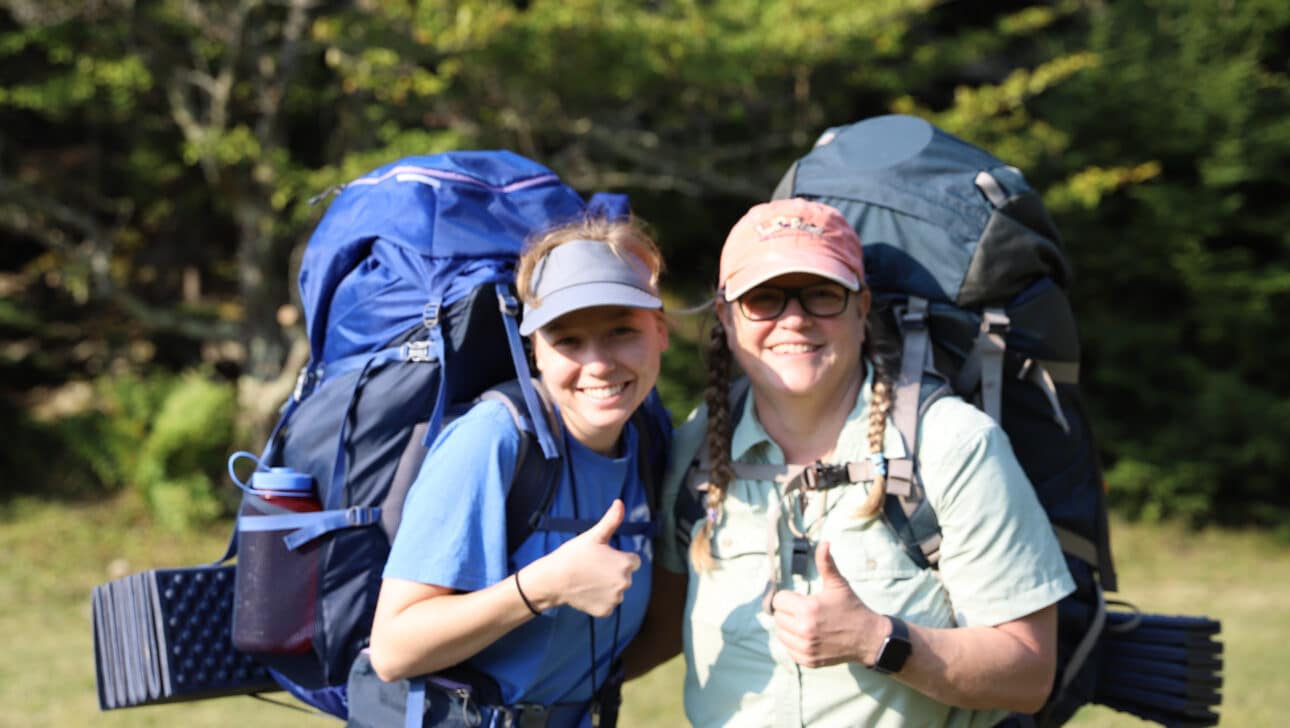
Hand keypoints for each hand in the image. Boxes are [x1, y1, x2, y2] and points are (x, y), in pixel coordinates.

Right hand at [526, 499, 640, 617]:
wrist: (554, 579)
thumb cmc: (573, 555)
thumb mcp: (593, 536)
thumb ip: (611, 520)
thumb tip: (620, 502)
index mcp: (625, 563)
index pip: (633, 561)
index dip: (618, 557)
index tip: (603, 557)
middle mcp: (625, 583)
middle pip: (625, 576)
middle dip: (613, 572)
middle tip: (593, 568)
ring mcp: (615, 599)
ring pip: (617, 590)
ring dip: (608, 586)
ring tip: (588, 580)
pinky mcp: (606, 611)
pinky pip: (608, 604)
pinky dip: (600, 600)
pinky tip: (587, 592)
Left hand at [770, 541, 883, 667]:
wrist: (868, 638)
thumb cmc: (852, 608)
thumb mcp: (838, 584)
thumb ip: (826, 564)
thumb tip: (824, 542)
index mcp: (808, 609)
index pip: (778, 601)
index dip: (789, 598)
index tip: (802, 599)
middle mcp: (804, 630)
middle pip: (778, 617)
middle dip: (789, 612)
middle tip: (806, 611)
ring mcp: (806, 648)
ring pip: (780, 634)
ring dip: (789, 628)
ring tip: (807, 624)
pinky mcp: (808, 661)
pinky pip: (788, 649)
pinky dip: (794, 643)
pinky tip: (809, 637)